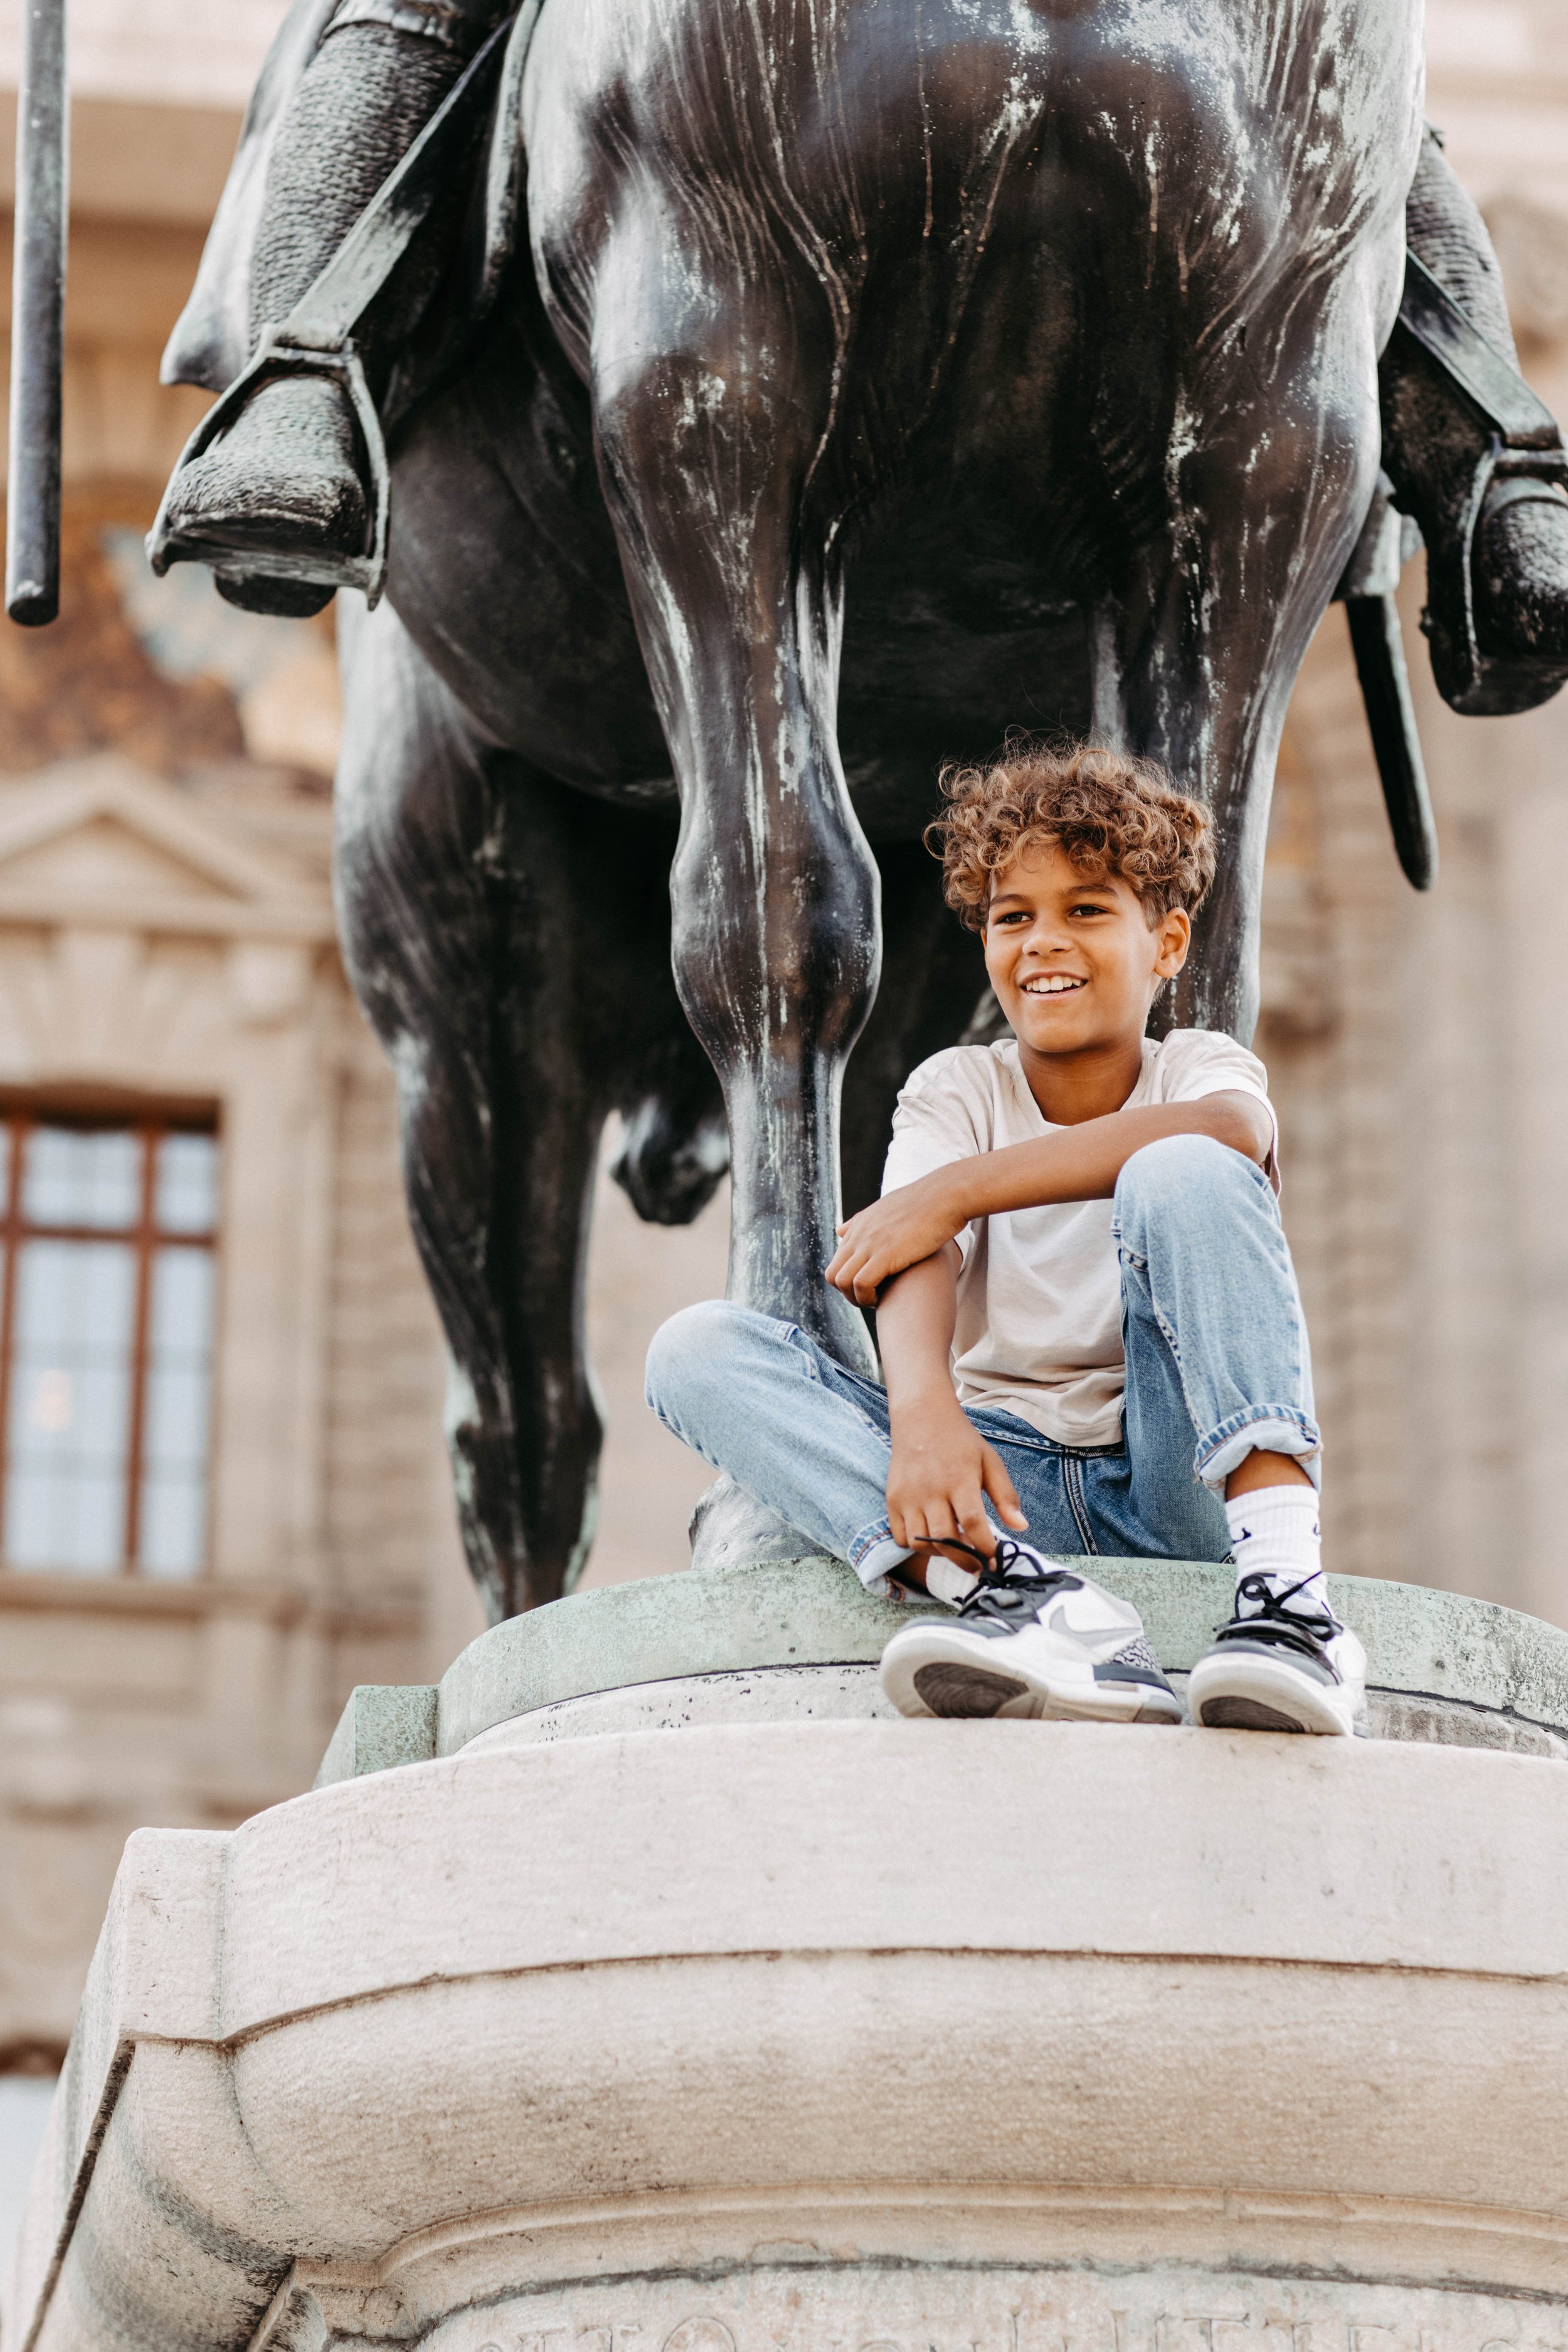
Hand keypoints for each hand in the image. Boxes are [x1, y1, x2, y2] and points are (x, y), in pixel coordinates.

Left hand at [827, 1173, 965, 1303]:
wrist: (947, 1195)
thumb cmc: (928, 1203)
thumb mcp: (888, 1207)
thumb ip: (862, 1221)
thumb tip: (840, 1230)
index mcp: (859, 1225)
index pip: (837, 1261)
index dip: (851, 1280)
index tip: (870, 1286)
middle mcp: (859, 1235)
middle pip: (832, 1275)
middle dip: (847, 1293)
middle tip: (871, 1298)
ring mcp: (870, 1244)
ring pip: (842, 1282)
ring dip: (856, 1299)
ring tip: (877, 1301)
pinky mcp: (885, 1254)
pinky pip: (861, 1284)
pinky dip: (867, 1297)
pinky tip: (884, 1298)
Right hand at [885, 1395, 1026, 1563]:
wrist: (921, 1419)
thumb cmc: (961, 1443)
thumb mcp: (990, 1462)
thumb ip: (1006, 1496)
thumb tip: (1021, 1527)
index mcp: (959, 1478)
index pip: (972, 1522)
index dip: (985, 1547)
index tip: (994, 1559)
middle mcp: (930, 1489)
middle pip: (945, 1538)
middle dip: (964, 1559)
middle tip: (978, 1565)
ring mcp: (908, 1496)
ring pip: (921, 1542)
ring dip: (941, 1553)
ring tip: (956, 1548)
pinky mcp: (892, 1500)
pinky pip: (901, 1537)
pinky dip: (917, 1545)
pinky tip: (933, 1537)